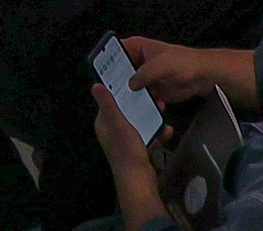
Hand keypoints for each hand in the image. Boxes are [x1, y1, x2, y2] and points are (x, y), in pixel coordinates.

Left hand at [88, 84, 163, 223]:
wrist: (139, 181)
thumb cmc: (126, 150)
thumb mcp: (118, 124)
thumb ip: (108, 104)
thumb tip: (95, 85)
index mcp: (104, 125)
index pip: (110, 103)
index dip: (120, 92)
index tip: (133, 81)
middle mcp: (113, 132)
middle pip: (127, 112)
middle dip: (140, 104)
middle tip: (154, 95)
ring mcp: (126, 143)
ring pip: (139, 124)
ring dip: (151, 117)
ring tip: (163, 109)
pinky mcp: (138, 152)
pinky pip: (149, 137)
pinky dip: (157, 134)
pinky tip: (167, 130)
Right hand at [116, 36, 215, 102]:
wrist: (203, 76)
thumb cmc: (186, 63)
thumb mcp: (163, 64)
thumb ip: (144, 73)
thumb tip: (131, 83)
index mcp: (139, 47)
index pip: (115, 50)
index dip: (106, 60)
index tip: (100, 72)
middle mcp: (139, 62)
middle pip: (119, 71)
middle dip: (115, 81)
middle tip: (109, 91)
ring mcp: (145, 77)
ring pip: (128, 86)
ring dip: (126, 94)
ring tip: (122, 103)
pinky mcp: (152, 90)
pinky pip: (140, 97)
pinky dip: (138, 103)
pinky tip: (137, 108)